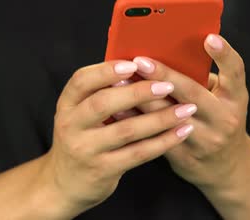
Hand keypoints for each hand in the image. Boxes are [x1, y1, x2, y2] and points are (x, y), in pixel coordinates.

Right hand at [39, 60, 195, 214]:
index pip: (81, 80)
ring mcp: (85, 149)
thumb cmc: (81, 139)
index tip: (133, 64)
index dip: (106, 71)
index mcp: (66, 104)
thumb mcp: (79, 115)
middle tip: (167, 86)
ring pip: (126, 130)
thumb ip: (101, 93)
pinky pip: (138, 153)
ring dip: (159, 118)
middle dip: (137, 92)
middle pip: (103, 103)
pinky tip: (181, 132)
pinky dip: (162, 141)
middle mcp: (71, 125)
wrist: (64, 186)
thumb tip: (140, 68)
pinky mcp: (102, 170)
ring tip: (185, 109)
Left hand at [114, 34, 249, 190]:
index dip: (224, 54)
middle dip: (163, 75)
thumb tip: (164, 49)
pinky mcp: (184, 157)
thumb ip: (200, 77)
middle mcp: (223, 119)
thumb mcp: (220, 97)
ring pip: (167, 116)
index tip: (209, 38)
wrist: (226, 167)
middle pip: (191, 93)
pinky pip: (154, 136)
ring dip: (140, 97)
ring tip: (118, 81)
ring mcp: (205, 140)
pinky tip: (116, 108)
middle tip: (139, 61)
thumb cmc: (216, 118)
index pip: (235, 72)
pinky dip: (134, 120)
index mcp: (234, 98)